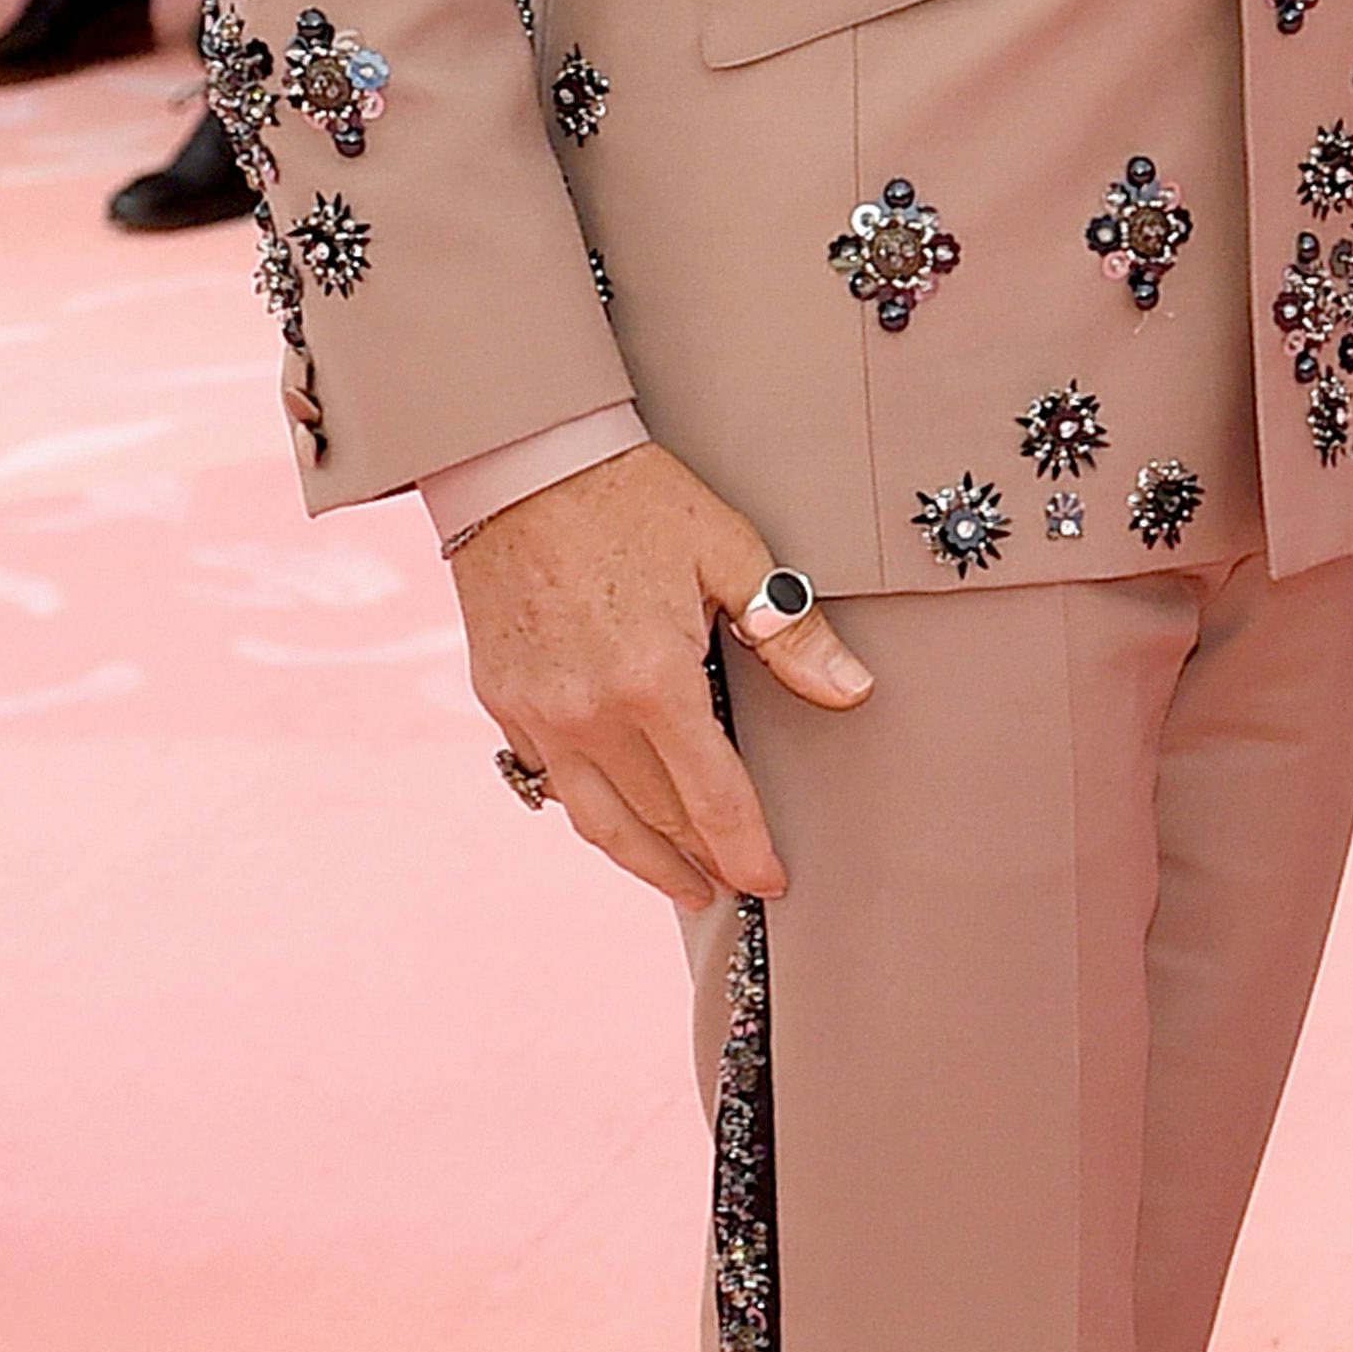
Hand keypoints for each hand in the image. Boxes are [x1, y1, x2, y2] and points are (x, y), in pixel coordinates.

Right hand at [450, 440, 872, 911]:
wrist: (520, 464)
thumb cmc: (631, 499)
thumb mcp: (727, 550)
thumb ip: (788, 632)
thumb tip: (851, 690)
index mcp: (654, 682)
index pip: (712, 798)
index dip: (745, 848)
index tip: (769, 879)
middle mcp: (590, 714)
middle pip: (655, 819)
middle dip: (700, 863)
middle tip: (731, 888)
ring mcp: (537, 714)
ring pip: (594, 819)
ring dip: (641, 861)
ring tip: (678, 883)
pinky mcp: (502, 700)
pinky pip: (549, 780)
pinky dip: (588, 810)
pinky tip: (614, 818)